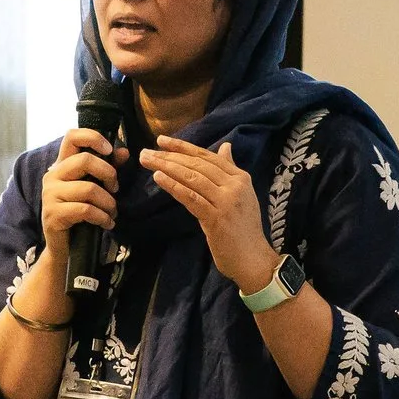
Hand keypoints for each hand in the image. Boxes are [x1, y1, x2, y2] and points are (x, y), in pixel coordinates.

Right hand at [40, 128, 128, 260]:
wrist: (63, 247)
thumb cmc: (79, 214)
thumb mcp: (94, 188)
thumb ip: (107, 169)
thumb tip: (124, 152)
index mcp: (62, 165)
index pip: (72, 136)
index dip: (92, 137)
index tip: (109, 150)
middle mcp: (52, 176)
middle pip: (84, 160)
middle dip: (108, 174)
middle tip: (115, 189)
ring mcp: (50, 195)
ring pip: (88, 188)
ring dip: (108, 202)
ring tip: (112, 212)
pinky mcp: (53, 214)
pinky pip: (85, 210)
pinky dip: (102, 217)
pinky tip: (107, 223)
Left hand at [145, 135, 276, 293]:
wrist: (252, 259)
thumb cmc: (243, 229)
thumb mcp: (242, 195)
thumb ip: (230, 170)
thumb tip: (226, 146)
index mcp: (240, 177)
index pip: (207, 156)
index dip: (183, 146)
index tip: (161, 140)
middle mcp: (235, 185)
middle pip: (197, 164)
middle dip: (169, 156)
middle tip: (146, 151)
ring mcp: (226, 201)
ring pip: (192, 177)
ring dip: (166, 167)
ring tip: (147, 161)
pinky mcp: (216, 218)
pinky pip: (190, 197)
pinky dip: (173, 186)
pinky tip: (158, 178)